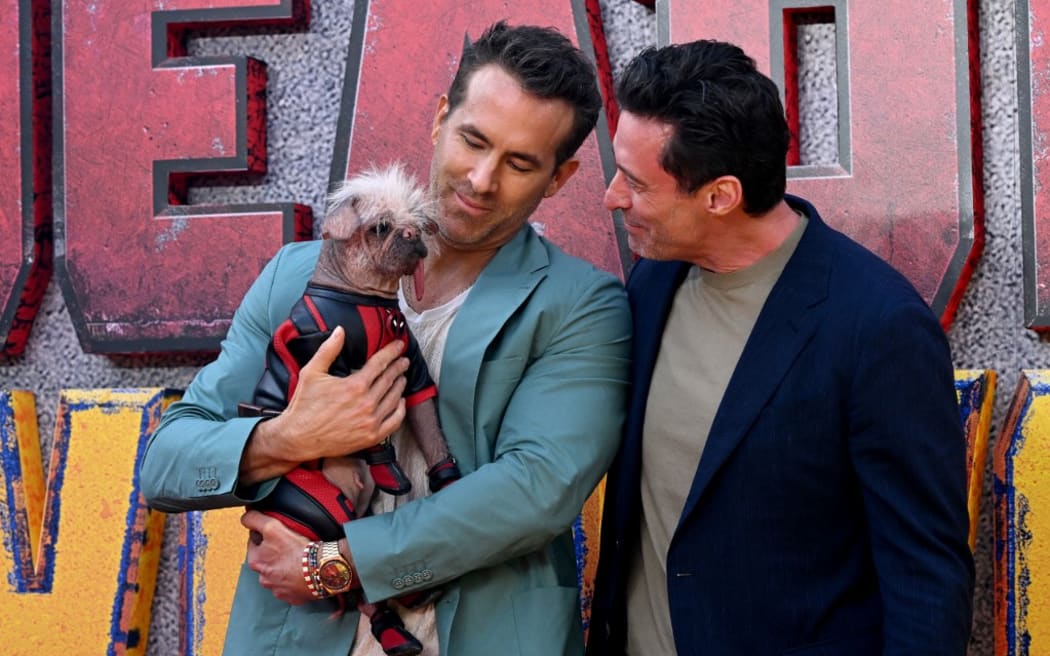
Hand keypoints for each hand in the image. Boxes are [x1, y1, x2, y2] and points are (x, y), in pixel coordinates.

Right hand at [240, 326, 408, 483]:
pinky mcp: (372, 436)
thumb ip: (328, 350)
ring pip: (395, 398)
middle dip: (399, 367)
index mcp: (355, 386)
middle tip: (403, 360)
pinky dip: (401, 409)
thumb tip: (340, 331)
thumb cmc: (304, 406)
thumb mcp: (312, 372)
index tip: (399, 345)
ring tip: (402, 377)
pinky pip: (395, 421)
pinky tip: (401, 402)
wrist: (299, 438)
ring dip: (400, 385)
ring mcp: (371, 421)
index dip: (392, 352)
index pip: (381, 363)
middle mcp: (367, 403)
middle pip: (390, 379)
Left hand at [241, 510, 314, 604]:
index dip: (264, 535)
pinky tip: (303, 571)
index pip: (254, 543)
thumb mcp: (272, 527)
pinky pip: (290, 586)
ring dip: (284, 567)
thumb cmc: (297, 551)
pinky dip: (295, 579)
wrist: (320, 570)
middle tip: (289, 545)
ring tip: (298, 559)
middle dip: (274, 553)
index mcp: (255, 562)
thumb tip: (246, 516)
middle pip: (266, 560)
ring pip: (278, 574)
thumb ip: (255, 520)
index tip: (276, 534)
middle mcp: (264, 578)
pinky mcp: (292, 596)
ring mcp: (278, 589)